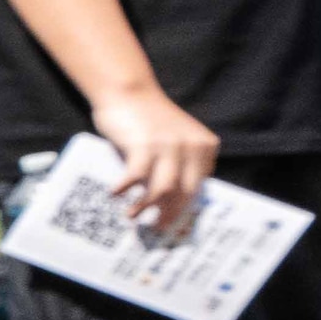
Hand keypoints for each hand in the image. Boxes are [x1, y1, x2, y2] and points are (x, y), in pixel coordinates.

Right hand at [88, 83, 221, 235]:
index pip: (198, 185)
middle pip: (184, 191)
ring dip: (146, 207)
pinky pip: (137, 176)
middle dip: (169, 215)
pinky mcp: (144, 144)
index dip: (184, 208)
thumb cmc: (148, 118)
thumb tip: (172, 198)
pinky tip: (115, 194)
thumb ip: (181, 162)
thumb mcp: (177, 138)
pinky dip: (125, 189)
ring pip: (163, 189)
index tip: (172, 222)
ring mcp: (169, 145)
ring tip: (133, 217)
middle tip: (156, 228)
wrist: (129, 91)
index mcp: (205, 145)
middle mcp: (192, 146)